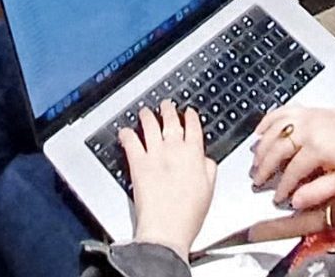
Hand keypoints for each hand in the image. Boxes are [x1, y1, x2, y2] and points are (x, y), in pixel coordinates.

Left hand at [124, 106, 215, 255]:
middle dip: (168, 109)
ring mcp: (155, 154)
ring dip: (147, 116)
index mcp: (195, 155)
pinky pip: (130, 141)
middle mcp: (174, 149)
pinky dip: (127, 133)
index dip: (190, 116)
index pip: (193, 126)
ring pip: (150, 125)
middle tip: (166, 105)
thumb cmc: (188, 216)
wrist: (167, 230)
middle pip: (171, 120)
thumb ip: (209, 169)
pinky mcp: (138, 163)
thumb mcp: (209, 190)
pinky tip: (125, 131)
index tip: (188, 112)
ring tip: (145, 112)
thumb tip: (205, 158)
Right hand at [249, 107, 334, 209]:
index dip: (281, 187)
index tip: (276, 198)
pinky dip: (268, 120)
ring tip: (255, 161)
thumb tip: (294, 202)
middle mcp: (307, 129)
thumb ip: (317, 192)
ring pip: (274, 129)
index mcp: (316, 148)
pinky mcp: (308, 109)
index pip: (290, 171)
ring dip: (262, 146)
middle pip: (276, 149)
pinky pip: (282, 110)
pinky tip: (259, 132)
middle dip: (264, 167)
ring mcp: (306, 116)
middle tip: (257, 181)